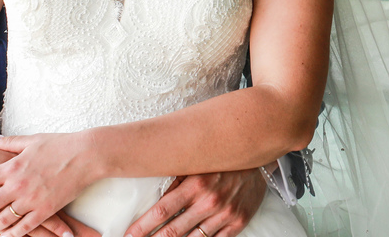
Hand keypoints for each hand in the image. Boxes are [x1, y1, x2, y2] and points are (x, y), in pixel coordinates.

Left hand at [0, 132, 94, 236]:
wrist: (87, 155)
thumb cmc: (61, 145)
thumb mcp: (32, 140)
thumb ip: (9, 142)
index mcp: (13, 166)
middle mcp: (18, 185)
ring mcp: (32, 199)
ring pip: (4, 219)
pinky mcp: (46, 210)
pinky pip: (25, 227)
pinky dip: (14, 233)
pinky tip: (7, 235)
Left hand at [126, 169, 267, 236]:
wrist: (260, 161)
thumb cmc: (223, 159)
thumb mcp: (198, 162)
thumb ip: (177, 177)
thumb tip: (152, 193)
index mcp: (197, 184)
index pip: (162, 210)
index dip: (143, 226)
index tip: (129, 235)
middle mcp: (210, 202)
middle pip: (173, 231)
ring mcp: (224, 215)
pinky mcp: (237, 224)